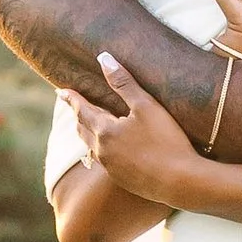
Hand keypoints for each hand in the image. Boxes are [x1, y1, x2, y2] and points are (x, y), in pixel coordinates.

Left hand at [63, 55, 202, 206]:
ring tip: (87, 125)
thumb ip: (124, 82)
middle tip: (72, 106)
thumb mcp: (146, 106)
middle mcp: (102, 151)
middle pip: (83, 130)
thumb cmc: (165, 141)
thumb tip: (104, 58)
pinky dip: (101, 149)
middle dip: (77, 116)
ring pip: (92, 147)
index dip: (72, 99)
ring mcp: (112, 168)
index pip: (81, 110)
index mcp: (104, 131)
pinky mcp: (123, 180)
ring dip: (87, 133)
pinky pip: (105, 160)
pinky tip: (110, 149)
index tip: (60, 91)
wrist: (181, 182)